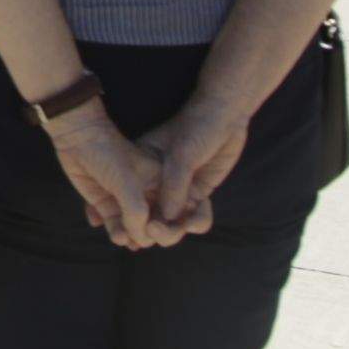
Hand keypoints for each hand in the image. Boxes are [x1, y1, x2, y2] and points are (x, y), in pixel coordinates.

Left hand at [43, 104, 174, 249]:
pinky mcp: (108, 204)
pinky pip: (117, 226)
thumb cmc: (108, 153)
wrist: (77, 138)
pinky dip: (118, 234)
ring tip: (123, 237)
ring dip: (132, 237)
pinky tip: (117, 236)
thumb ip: (136, 213)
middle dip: (150, 234)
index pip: (176, 212)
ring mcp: (128, 200)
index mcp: (163, 182)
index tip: (157, 228)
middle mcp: (149, 193)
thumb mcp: (128, 183)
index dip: (172, 225)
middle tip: (139, 238)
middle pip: (158, 224)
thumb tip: (141, 239)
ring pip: (136, 229)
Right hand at [139, 96, 248, 235]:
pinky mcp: (199, 192)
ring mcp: (180, 188)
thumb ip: (174, 186)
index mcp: (144, 166)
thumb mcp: (182, 155)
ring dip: (173, 230)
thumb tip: (167, 218)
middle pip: (149, 212)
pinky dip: (195, 222)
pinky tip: (195, 222)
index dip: (125, 216)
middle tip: (152, 234)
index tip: (123, 232)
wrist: (226, 114)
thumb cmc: (197, 127)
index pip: (129, 196)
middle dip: (149, 228)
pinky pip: (196, 216)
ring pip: (173, 219)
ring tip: (179, 230)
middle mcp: (159, 181)